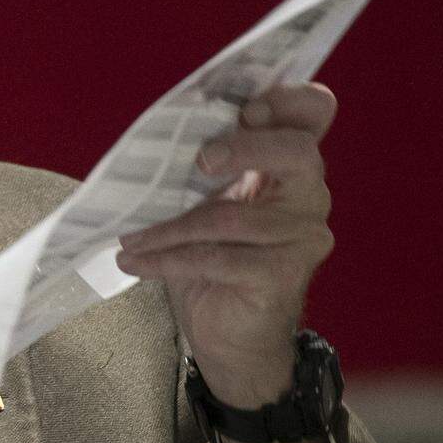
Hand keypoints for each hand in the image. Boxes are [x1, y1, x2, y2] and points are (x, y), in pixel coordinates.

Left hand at [116, 84, 336, 442]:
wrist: (229, 340)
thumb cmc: (214, 262)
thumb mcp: (204, 204)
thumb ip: (204, 166)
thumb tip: (162, 129)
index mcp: (292, 168)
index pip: (314, 114)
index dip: (289, 101)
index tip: (246, 106)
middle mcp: (309, 199)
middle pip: (297, 152)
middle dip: (243, 147)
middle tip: (198, 160)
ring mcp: (302, 241)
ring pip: (230, 217)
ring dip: (168, 226)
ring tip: (129, 234)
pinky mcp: (280, 278)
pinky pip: (214, 258)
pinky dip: (165, 259)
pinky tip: (133, 260)